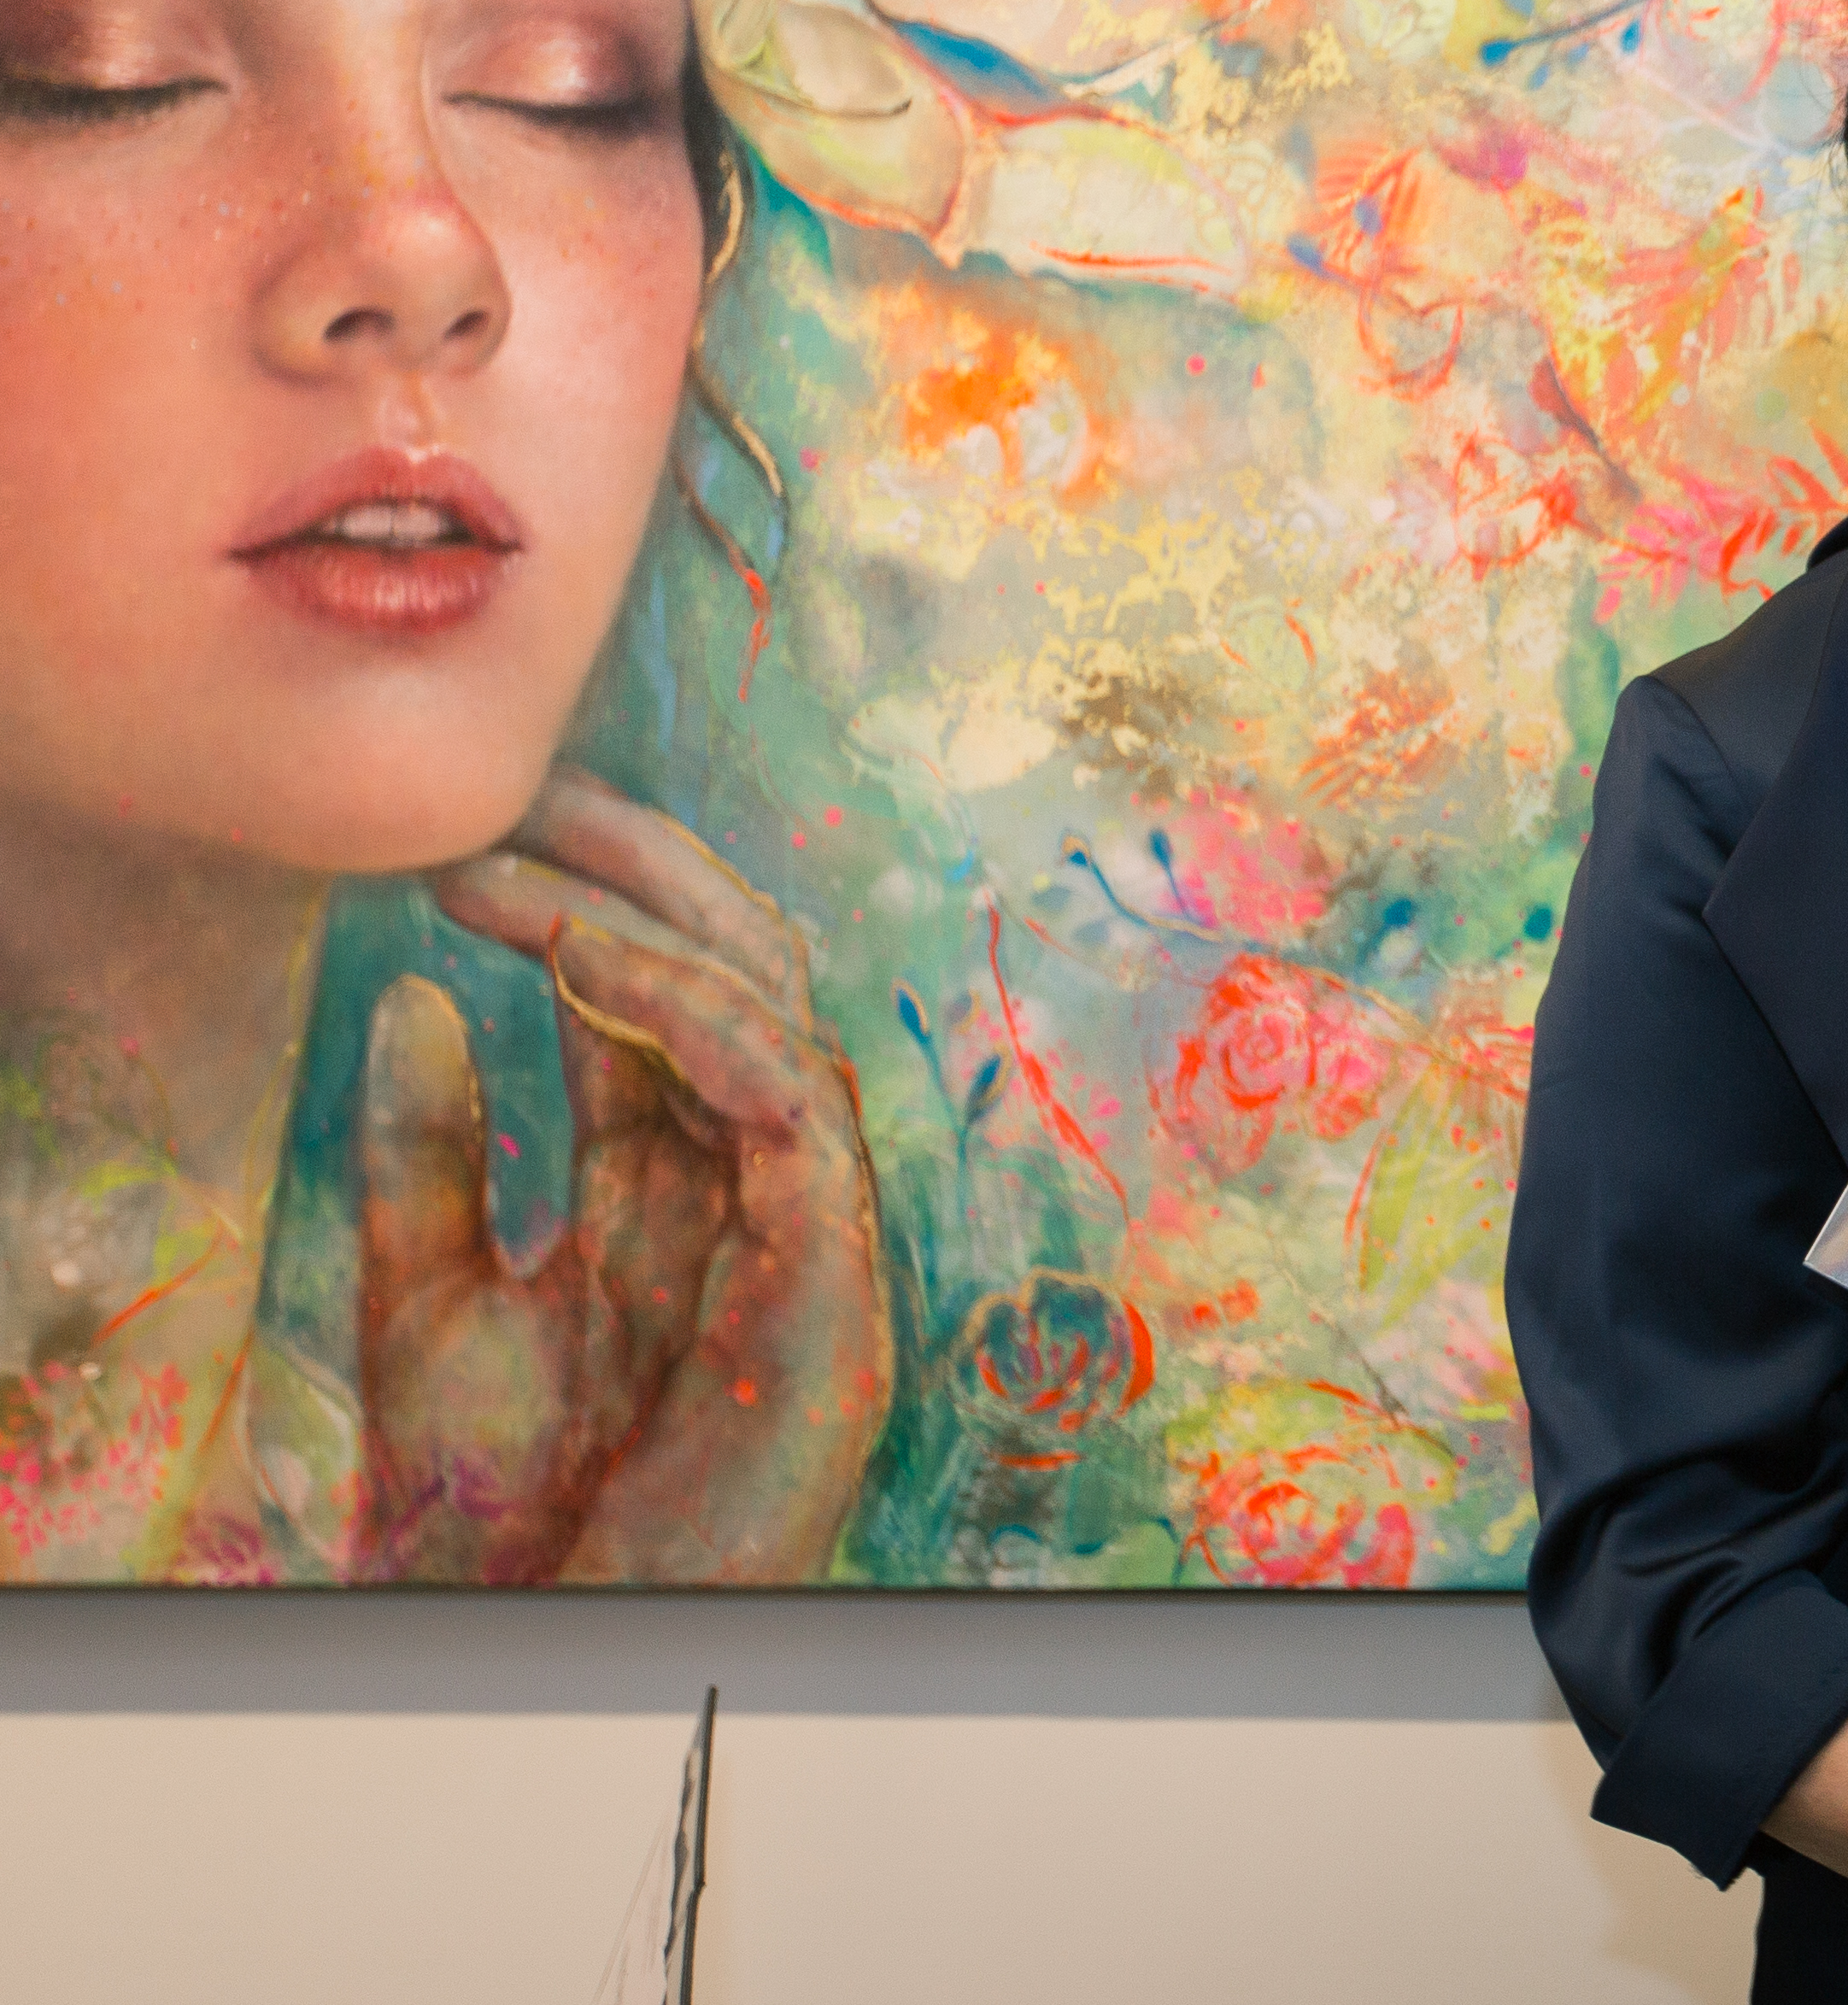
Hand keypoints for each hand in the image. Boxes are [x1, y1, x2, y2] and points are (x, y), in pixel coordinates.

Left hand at [358, 772, 887, 1582]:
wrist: (540, 1641)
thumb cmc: (503, 1509)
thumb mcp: (426, 1296)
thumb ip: (430, 1155)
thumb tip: (415, 997)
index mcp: (680, 1193)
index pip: (664, 1010)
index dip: (583, 913)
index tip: (472, 852)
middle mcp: (758, 1192)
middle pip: (744, 982)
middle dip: (643, 880)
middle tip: (531, 808)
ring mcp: (805, 1228)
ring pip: (777, 1018)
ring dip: (653, 932)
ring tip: (534, 883)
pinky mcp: (829, 1275)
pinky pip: (789, 1105)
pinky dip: (703, 1021)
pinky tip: (598, 972)